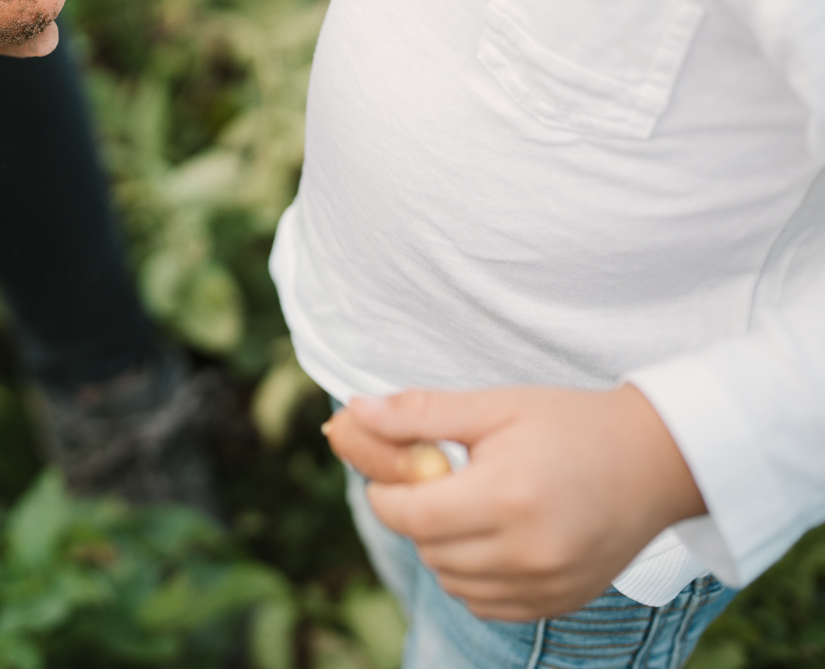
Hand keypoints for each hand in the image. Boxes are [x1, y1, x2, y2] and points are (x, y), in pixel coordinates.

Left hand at [326, 386, 706, 620]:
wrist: (656, 461)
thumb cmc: (570, 424)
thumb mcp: (494, 406)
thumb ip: (420, 413)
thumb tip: (353, 412)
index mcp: (507, 497)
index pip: (410, 517)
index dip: (385, 496)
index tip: (390, 475)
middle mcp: (528, 551)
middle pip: (428, 550)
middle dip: (417, 517)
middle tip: (438, 483)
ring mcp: (548, 584)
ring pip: (453, 582)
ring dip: (443, 548)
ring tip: (471, 507)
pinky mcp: (562, 602)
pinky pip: (487, 604)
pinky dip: (473, 577)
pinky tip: (492, 539)